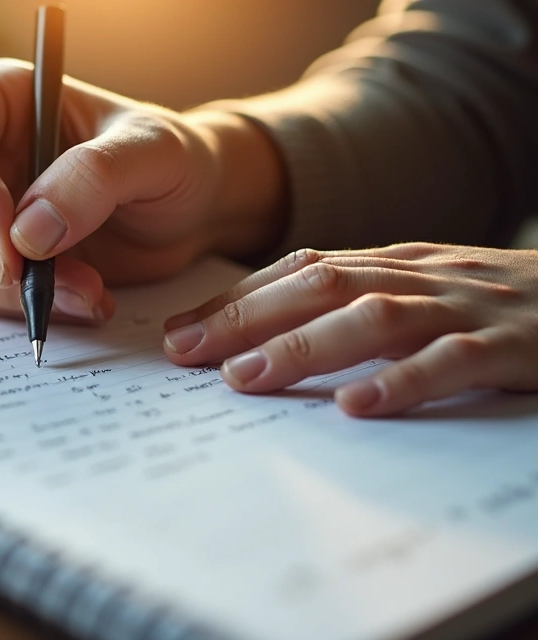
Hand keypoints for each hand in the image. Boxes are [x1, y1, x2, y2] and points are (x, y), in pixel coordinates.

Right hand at [0, 58, 286, 321]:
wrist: (192, 210)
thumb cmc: (173, 160)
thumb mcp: (153, 152)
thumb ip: (94, 178)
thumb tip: (28, 233)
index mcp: (1, 100)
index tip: (10, 241)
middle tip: (36, 281)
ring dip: (11, 290)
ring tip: (89, 291)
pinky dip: (28, 309)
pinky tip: (85, 300)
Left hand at [162, 243, 537, 415]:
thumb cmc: (507, 305)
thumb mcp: (429, 293)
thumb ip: (363, 305)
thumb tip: (271, 338)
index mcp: (398, 263)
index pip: (302, 270)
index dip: (237, 299)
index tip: (180, 333)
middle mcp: (423, 276)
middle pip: (321, 285)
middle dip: (246, 317)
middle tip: (187, 354)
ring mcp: (468, 308)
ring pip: (375, 315)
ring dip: (303, 346)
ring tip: (247, 377)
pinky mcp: (514, 345)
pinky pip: (452, 361)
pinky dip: (401, 381)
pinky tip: (356, 406)